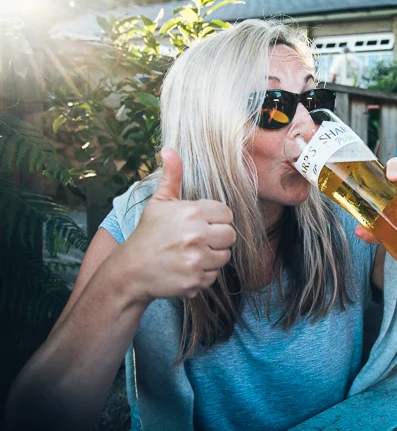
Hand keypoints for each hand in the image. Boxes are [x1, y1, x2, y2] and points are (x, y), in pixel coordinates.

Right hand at [121, 148, 236, 302]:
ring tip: (190, 255)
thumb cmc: (148, 234)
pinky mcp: (195, 280)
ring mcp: (196, 259)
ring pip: (224, 256)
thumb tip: (169, 150)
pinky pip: (214, 276)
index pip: (227, 214)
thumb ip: (171, 176)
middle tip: (197, 241)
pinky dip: (203, 275)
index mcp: (192, 212)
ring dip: (211, 257)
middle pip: (230, 236)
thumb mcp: (159, 202)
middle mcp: (196, 235)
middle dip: (217, 239)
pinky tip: (186, 269)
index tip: (201, 224)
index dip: (216, 220)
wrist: (130, 271)